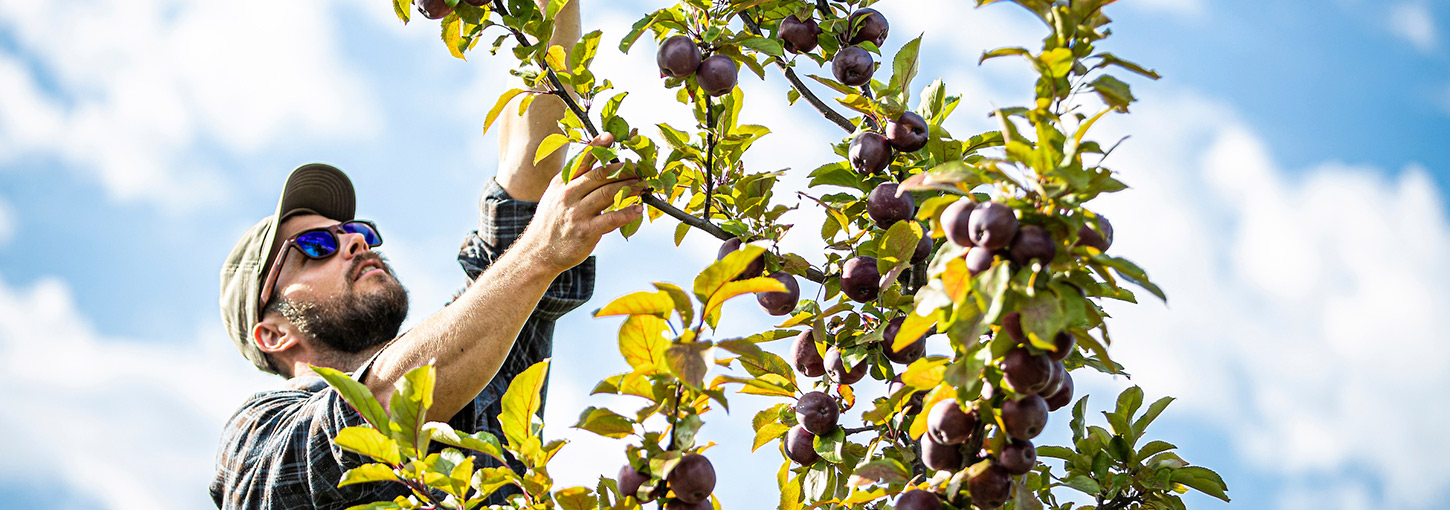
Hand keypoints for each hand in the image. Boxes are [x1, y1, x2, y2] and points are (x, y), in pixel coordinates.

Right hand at [517, 132, 643, 272]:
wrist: (539, 252)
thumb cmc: (552, 222)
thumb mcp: (555, 196)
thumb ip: (574, 181)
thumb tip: (599, 166)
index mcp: (562, 183)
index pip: (582, 160)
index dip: (598, 146)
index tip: (611, 136)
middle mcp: (569, 194)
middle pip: (600, 174)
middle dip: (623, 169)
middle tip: (640, 167)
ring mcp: (577, 213)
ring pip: (608, 193)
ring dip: (630, 187)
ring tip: (644, 185)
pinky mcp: (586, 231)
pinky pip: (612, 219)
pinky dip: (628, 213)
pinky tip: (638, 209)